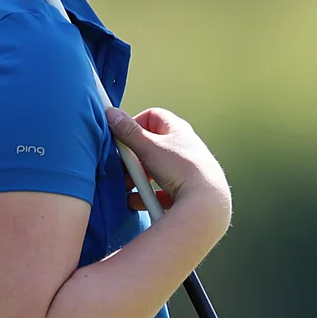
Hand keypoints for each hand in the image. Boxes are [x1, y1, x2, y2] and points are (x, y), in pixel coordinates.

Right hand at [105, 107, 230, 218]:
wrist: (206, 204)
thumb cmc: (180, 170)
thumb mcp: (149, 148)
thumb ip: (128, 132)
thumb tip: (111, 113)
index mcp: (178, 130)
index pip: (153, 116)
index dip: (135, 125)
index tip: (123, 138)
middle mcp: (185, 146)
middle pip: (152, 146)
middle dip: (133, 157)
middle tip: (123, 167)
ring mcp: (187, 169)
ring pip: (156, 169)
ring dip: (138, 177)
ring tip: (128, 187)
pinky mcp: (187, 191)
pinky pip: (162, 190)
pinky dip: (148, 194)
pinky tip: (137, 201)